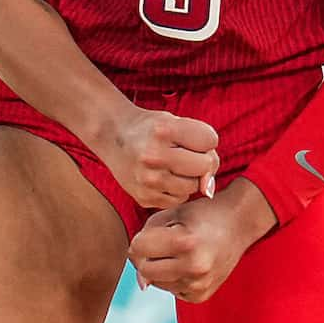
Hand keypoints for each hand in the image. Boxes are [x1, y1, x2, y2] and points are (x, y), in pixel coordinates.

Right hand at [101, 105, 219, 209]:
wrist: (113, 136)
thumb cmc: (152, 129)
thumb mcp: (176, 123)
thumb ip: (203, 147)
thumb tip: (208, 189)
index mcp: (164, 130)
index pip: (210, 140)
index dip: (205, 140)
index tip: (190, 137)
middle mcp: (153, 155)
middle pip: (204, 166)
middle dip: (200, 160)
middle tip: (184, 153)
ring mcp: (147, 179)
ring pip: (193, 187)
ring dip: (189, 177)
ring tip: (172, 165)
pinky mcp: (143, 197)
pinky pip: (178, 200)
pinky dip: (176, 190)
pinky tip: (162, 176)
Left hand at [127, 182, 274, 303]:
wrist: (239, 224)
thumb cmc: (203, 214)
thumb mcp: (173, 212)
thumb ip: (146, 237)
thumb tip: (142, 281)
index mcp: (185, 242)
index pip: (138, 248)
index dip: (141, 239)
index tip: (154, 233)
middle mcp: (194, 267)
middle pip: (144, 270)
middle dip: (146, 256)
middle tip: (162, 243)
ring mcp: (199, 284)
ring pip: (156, 282)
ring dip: (160, 268)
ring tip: (180, 252)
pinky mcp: (201, 296)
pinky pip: (171, 290)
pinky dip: (174, 278)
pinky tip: (188, 264)